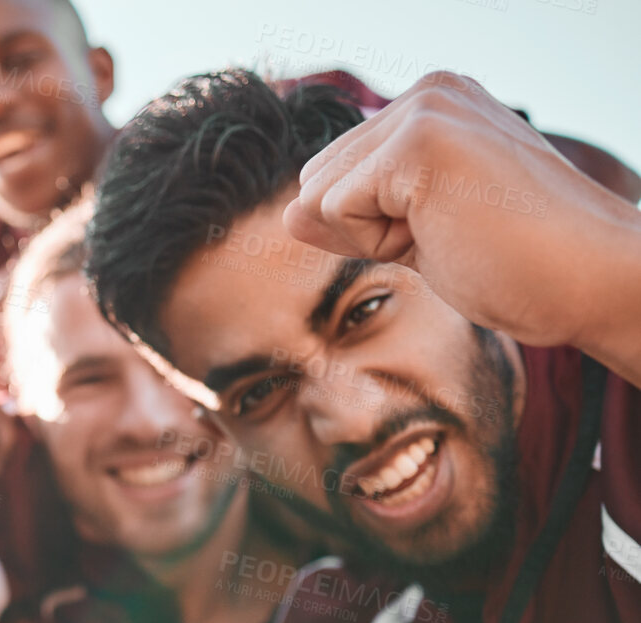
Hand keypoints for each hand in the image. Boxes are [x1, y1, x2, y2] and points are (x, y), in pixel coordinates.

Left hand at [285, 71, 640, 369]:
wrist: (585, 280)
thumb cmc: (517, 264)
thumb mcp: (414, 233)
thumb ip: (354, 215)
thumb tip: (287, 213)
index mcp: (432, 106)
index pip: (334, 175)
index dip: (372, 226)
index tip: (450, 228)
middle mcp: (427, 93)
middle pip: (315, 181)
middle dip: (364, 231)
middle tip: (450, 234)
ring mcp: (423, 110)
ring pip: (319, 196)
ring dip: (372, 237)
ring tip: (450, 231)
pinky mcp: (416, 141)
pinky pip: (334, 210)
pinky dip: (378, 242)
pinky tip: (445, 232)